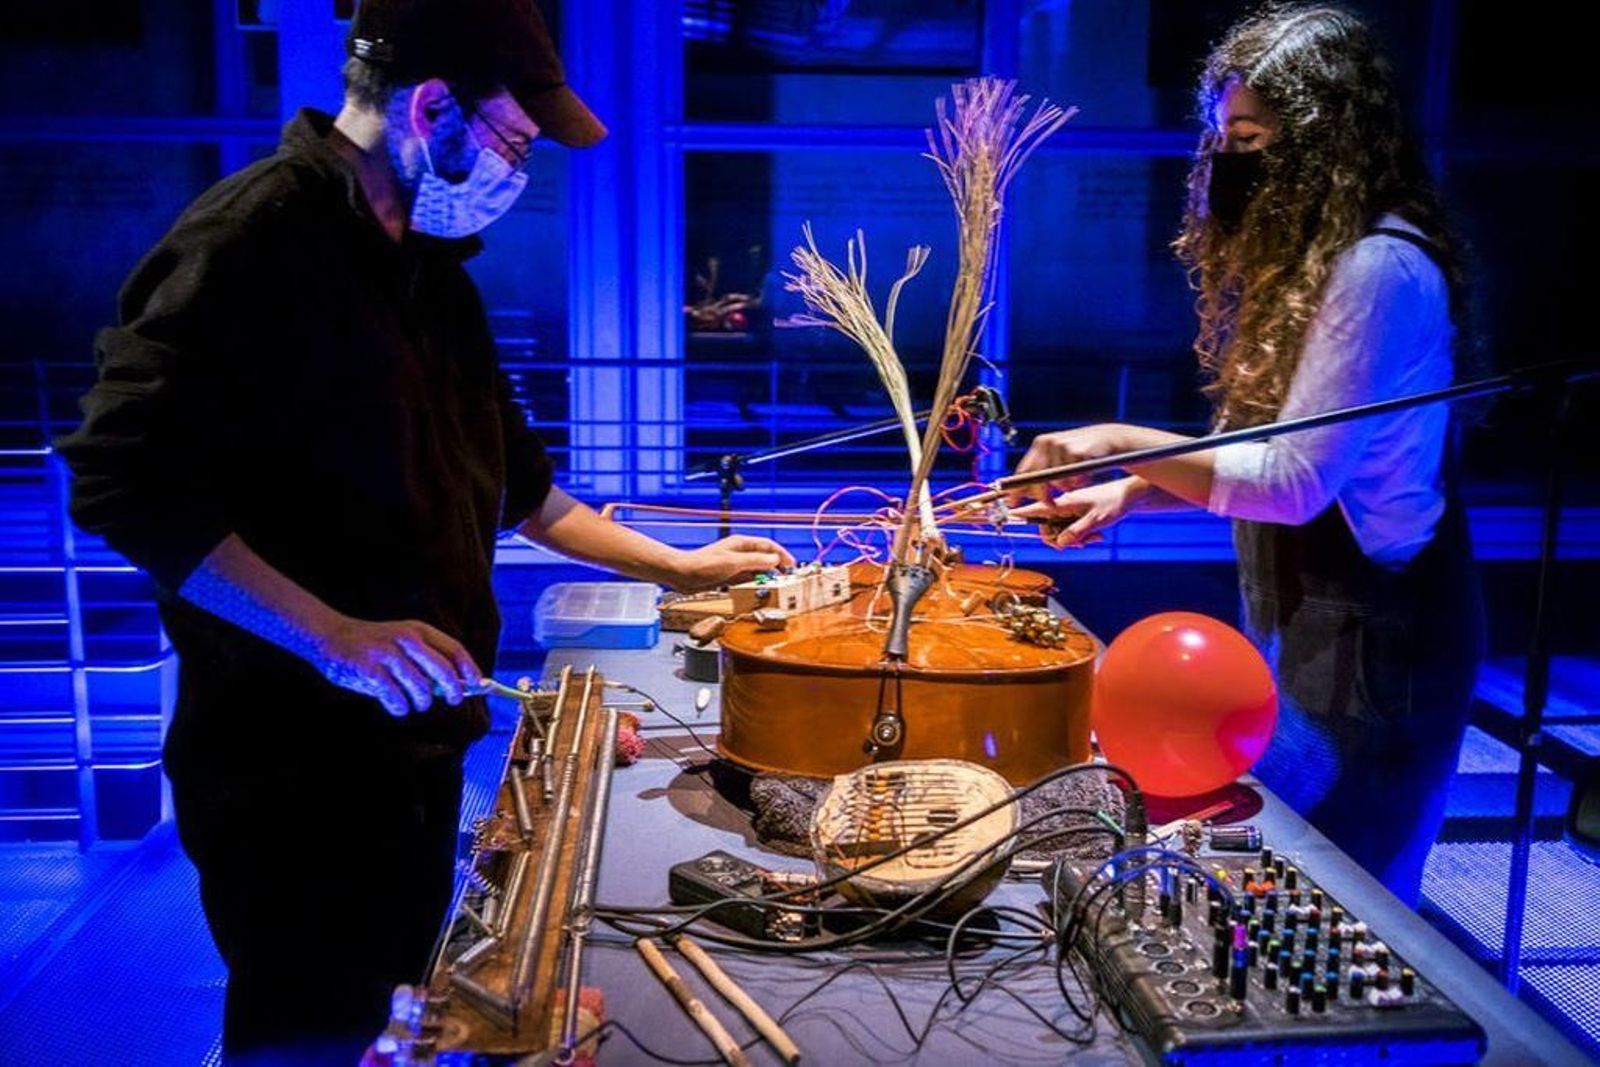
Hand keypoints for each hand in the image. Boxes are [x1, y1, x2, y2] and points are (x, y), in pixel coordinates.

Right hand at [310, 616, 481, 717]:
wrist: (330, 636)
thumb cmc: (374, 645)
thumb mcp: (402, 643)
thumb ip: (426, 661)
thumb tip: (457, 687)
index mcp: (418, 630)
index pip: (454, 649)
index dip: (469, 668)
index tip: (477, 684)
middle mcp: (406, 639)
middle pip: (443, 669)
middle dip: (453, 690)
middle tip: (453, 701)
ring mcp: (388, 654)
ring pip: (421, 688)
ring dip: (422, 702)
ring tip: (414, 703)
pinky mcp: (370, 671)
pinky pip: (396, 698)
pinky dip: (400, 708)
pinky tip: (396, 706)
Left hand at [670, 536, 794, 592]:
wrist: (682, 575)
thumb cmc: (703, 565)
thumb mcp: (733, 563)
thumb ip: (755, 561)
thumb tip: (775, 560)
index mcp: (742, 544)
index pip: (768, 546)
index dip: (782, 554)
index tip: (792, 565)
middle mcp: (740, 553)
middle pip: (764, 558)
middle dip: (777, 568)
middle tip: (787, 579)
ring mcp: (735, 565)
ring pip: (756, 570)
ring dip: (766, 578)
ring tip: (775, 587)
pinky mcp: (729, 576)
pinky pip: (747, 580)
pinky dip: (754, 585)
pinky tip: (758, 592)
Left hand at [1007, 424, 1133, 504]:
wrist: (1111, 437)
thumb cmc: (1083, 451)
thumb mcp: (1060, 456)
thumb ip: (1044, 469)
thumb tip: (1025, 490)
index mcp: (1041, 443)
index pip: (1023, 470)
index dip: (1016, 489)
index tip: (1013, 502)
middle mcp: (1048, 442)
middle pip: (1037, 478)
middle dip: (1042, 495)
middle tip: (1050, 504)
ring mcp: (1062, 446)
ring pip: (1057, 481)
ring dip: (1068, 486)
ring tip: (1078, 477)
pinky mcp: (1077, 451)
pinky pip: (1073, 479)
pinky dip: (1080, 481)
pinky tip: (1086, 472)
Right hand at [1012, 478, 1141, 548]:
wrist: (1129, 496)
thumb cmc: (1113, 502)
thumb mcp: (1096, 520)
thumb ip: (1076, 532)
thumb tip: (1059, 543)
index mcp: (1062, 502)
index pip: (1034, 508)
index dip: (1019, 513)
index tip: (1007, 514)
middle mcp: (1061, 506)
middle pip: (1047, 529)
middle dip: (1061, 540)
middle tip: (1081, 543)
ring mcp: (1068, 512)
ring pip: (1060, 533)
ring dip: (1074, 540)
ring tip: (1093, 538)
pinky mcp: (1075, 516)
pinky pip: (1070, 532)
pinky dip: (1081, 537)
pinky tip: (1096, 535)